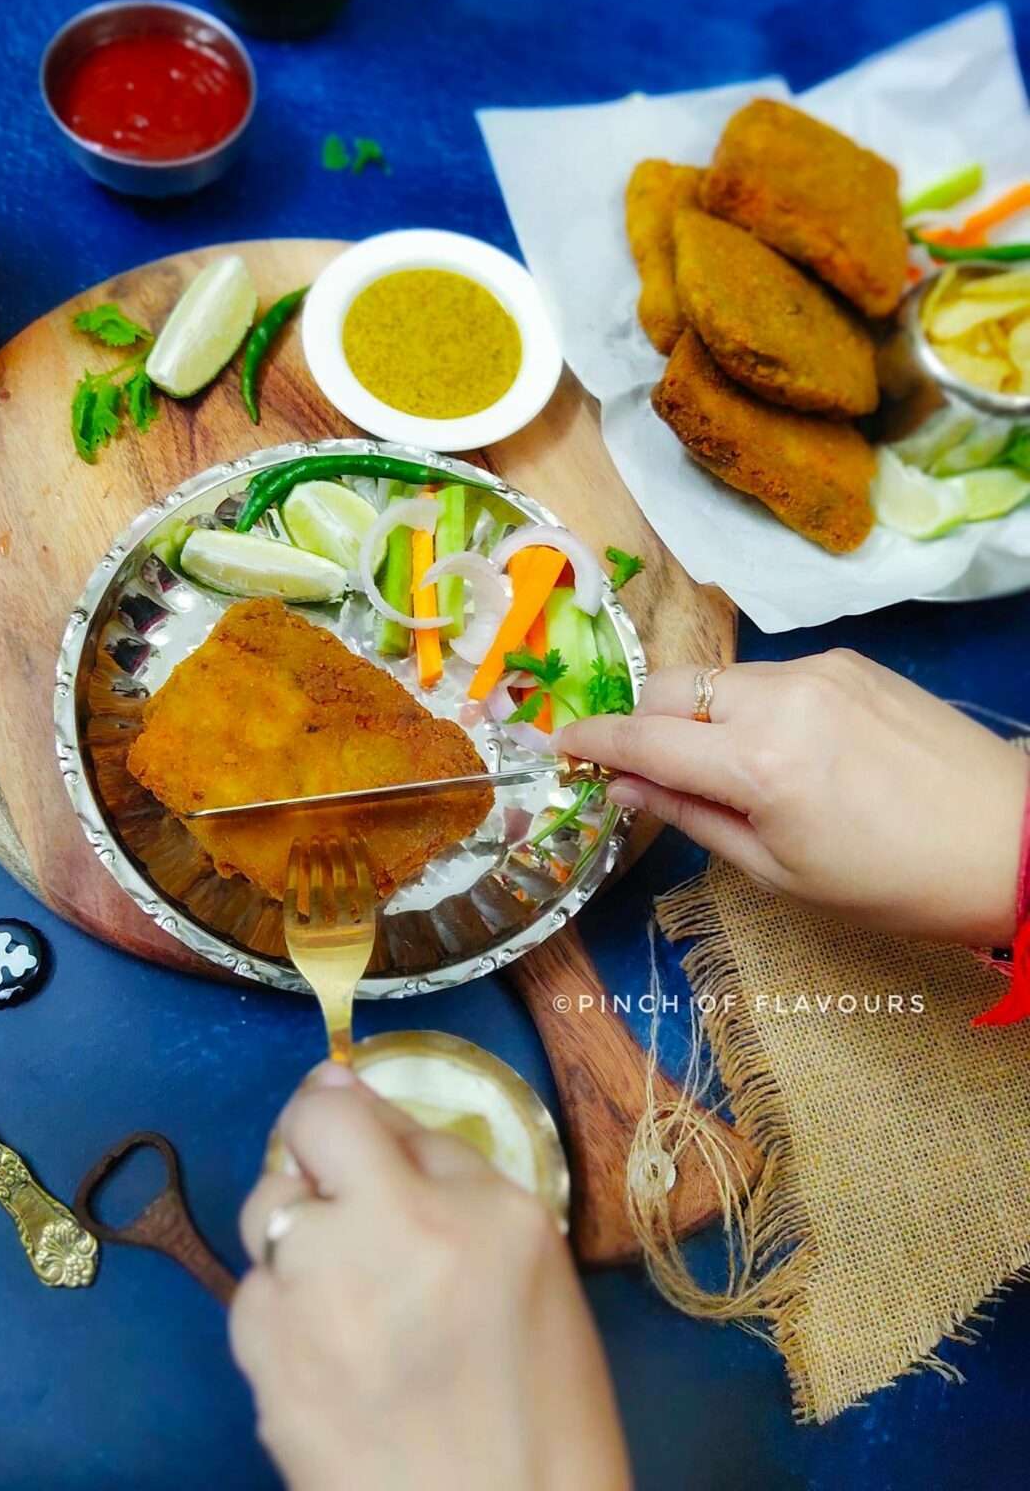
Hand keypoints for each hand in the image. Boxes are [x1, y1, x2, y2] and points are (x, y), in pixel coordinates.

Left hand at [230, 1066, 629, 1490]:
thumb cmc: (543, 1388)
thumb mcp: (526, 1244)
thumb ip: (438, 1160)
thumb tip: (338, 1086)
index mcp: (452, 1209)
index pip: (332, 1113)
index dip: (330, 1115)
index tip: (345, 1133)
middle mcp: (368, 1247)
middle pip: (283, 1165)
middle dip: (315, 1185)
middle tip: (365, 1233)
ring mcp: (304, 1317)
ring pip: (262, 1235)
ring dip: (298, 1250)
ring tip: (355, 1305)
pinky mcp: (263, 1382)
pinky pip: (254, 1309)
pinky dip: (284, 1319)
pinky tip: (335, 1360)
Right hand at [560, 649, 1026, 946]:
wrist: (1008, 840)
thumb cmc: (892, 883)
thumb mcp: (779, 873)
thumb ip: (691, 817)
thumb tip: (625, 787)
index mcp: (760, 763)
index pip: (644, 739)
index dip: (592, 742)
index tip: (558, 745)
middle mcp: (781, 697)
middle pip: (670, 688)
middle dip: (641, 722)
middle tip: (641, 768)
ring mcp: (818, 669)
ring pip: (718, 678)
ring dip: (697, 713)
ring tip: (727, 768)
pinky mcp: (848, 660)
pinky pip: (769, 675)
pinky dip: (750, 706)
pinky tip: (785, 750)